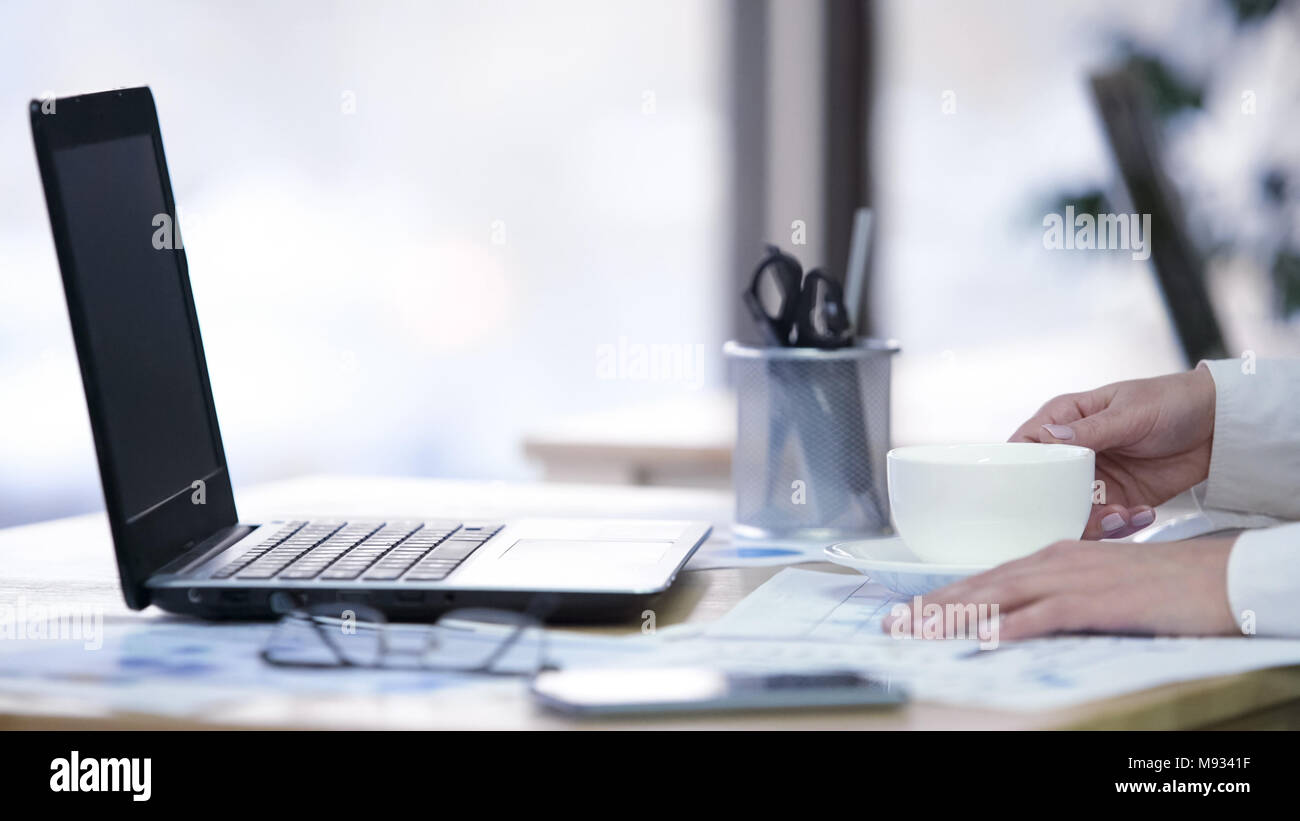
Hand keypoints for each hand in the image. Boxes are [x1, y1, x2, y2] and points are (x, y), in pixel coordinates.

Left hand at [881, 537, 1239, 639]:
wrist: (1214, 575)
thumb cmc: (1161, 582)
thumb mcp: (1099, 583)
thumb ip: (1061, 593)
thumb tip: (1025, 613)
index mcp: (1054, 556)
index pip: (987, 578)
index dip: (946, 596)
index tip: (911, 613)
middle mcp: (1055, 562)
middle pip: (981, 585)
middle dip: (933, 606)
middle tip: (894, 625)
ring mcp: (1073, 579)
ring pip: (999, 596)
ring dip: (954, 614)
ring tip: (918, 630)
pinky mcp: (1096, 601)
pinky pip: (1043, 614)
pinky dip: (1010, 625)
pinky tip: (982, 635)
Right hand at [1010, 366, 1215, 538]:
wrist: (1219, 424)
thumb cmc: (1171, 401)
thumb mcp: (1129, 412)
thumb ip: (1090, 430)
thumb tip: (1048, 437)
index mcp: (1064, 421)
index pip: (1026, 447)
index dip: (1020, 470)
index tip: (1031, 492)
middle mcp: (1073, 453)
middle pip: (1046, 489)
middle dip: (1061, 507)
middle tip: (1089, 512)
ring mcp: (1095, 478)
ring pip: (1073, 511)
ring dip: (1095, 522)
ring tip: (1123, 516)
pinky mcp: (1119, 499)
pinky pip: (1107, 522)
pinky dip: (1122, 526)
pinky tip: (1143, 514)